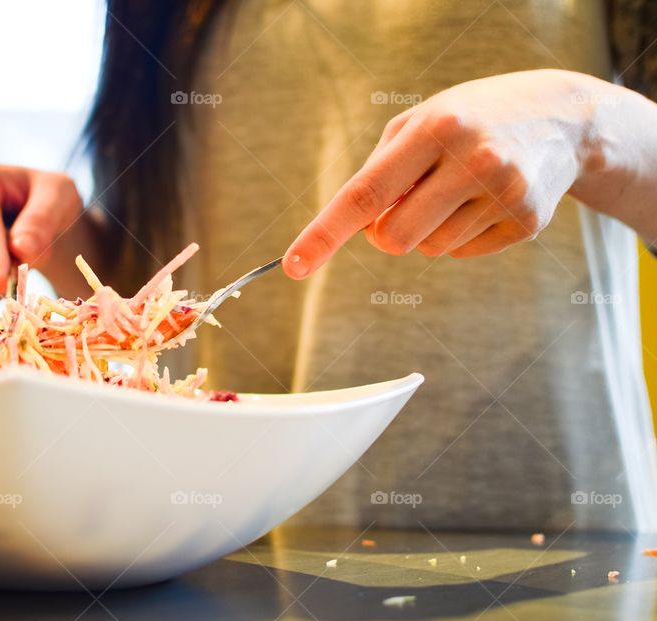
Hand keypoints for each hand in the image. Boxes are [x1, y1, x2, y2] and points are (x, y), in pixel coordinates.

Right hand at [0, 163, 82, 300]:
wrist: (34, 214)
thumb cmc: (46, 198)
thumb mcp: (59, 196)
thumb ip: (43, 219)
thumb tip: (22, 251)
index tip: (3, 283)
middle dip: (9, 266)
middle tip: (37, 254)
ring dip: (6, 279)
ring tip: (20, 253)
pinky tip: (6, 269)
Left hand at [284, 70, 601, 278]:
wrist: (563, 118)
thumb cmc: (469, 120)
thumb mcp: (420, 123)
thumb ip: (379, 173)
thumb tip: (359, 230)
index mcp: (436, 129)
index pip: (366, 193)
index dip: (325, 233)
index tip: (294, 265)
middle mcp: (473, 161)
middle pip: (394, 238)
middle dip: (385, 233)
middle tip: (406, 202)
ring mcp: (505, 194)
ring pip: (428, 249)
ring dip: (427, 229)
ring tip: (457, 189)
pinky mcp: (526, 223)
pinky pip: (460, 252)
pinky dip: (459, 234)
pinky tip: (483, 199)